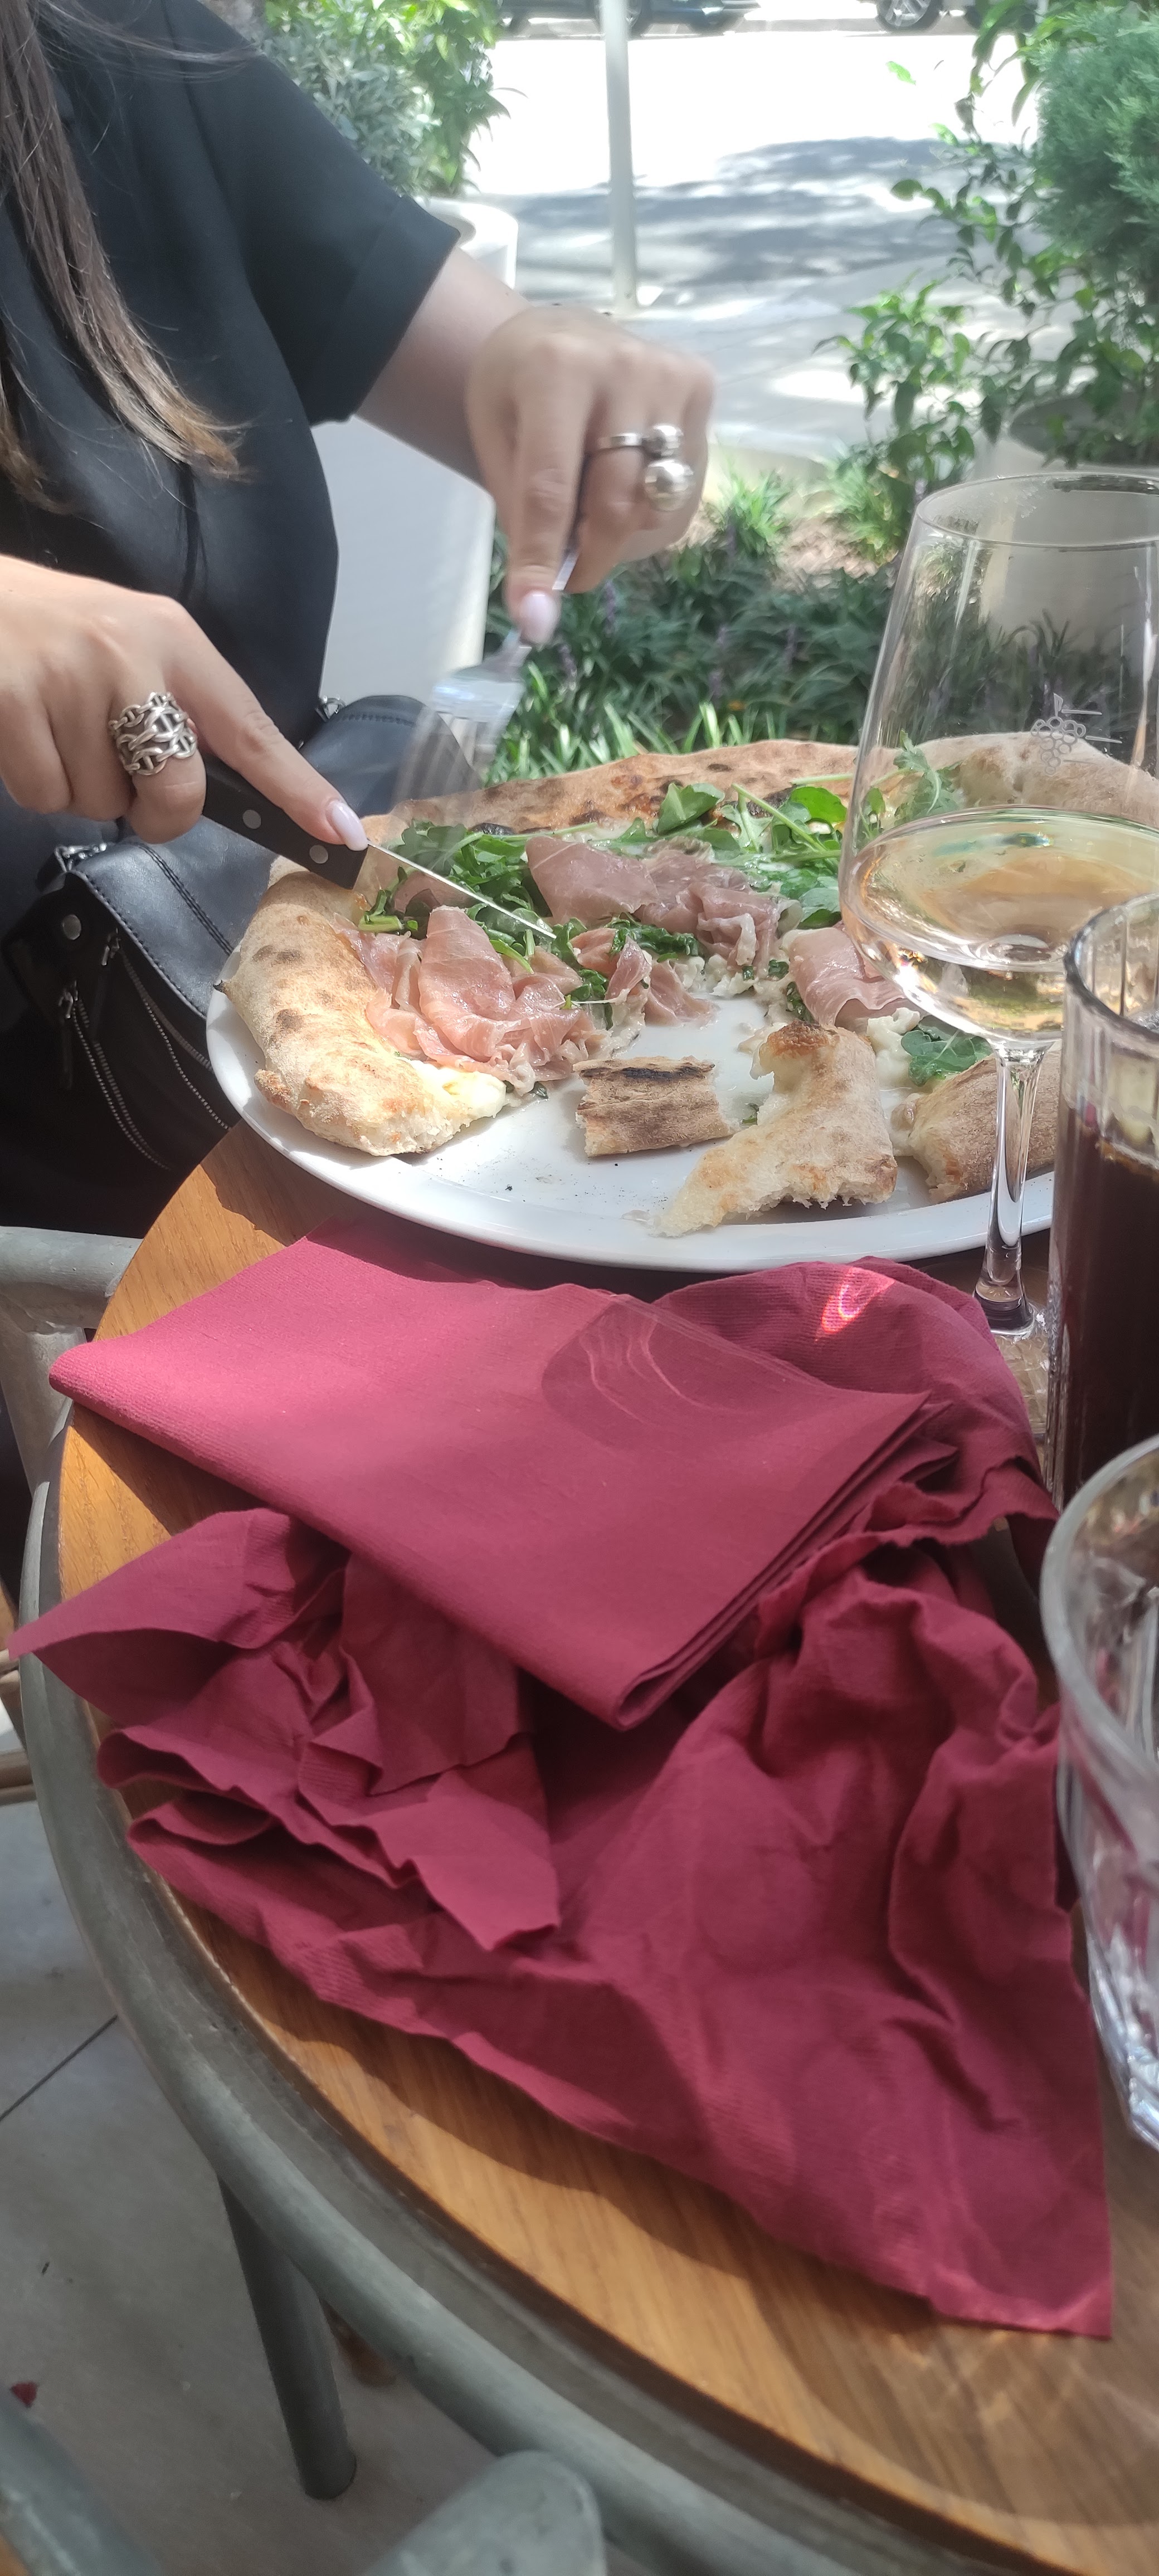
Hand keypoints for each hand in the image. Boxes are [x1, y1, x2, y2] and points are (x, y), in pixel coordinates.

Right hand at [0, 557, 365, 849]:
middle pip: (178, 790)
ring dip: (77, 788)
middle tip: (121, 780)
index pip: (249, 727)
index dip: (297, 786)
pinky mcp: (13, 703)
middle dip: (155, 813)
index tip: (342, 828)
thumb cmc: (50, 629)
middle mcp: (129, 654)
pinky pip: (45, 795)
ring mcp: (69, 678)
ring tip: (52, 727)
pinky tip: (20, 732)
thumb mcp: (127, 645)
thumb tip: (216, 788)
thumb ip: (178, 705)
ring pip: (99, 803)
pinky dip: (34, 783)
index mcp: (173, 638)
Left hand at [465, 306, 712, 640]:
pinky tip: (625, 493)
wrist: (561, 332)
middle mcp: (625, 367)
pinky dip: (649, 519)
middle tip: (566, 575)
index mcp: (556, 370)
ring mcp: (672, 378)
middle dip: (588, 558)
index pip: (552, 487)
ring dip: (619, 540)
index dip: (543, 559)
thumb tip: (539, 609)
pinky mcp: (701, 391)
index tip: (534, 621)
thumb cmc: (517, 390)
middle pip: (615, 504)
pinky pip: (682, 494)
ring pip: (655, 508)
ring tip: (591, 516)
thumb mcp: (494, 439)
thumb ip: (519, 514)